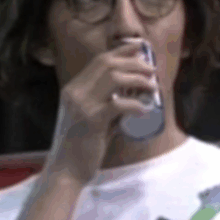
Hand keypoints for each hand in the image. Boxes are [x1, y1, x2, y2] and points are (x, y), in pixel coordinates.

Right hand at [43, 41, 157, 184]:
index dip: (122, 51)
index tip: (141, 49)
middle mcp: (75, 92)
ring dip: (138, 79)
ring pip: (113, 77)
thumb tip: (134, 96)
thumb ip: (109, 105)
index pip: (100, 60)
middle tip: (152, 71)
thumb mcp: (94, 118)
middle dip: (135, 62)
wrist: (67, 170)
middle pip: (108, 63)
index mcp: (74, 88)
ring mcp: (81, 105)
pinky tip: (144, 110)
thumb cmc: (83, 146)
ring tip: (152, 88)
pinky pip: (117, 104)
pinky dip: (135, 104)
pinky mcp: (90, 120)